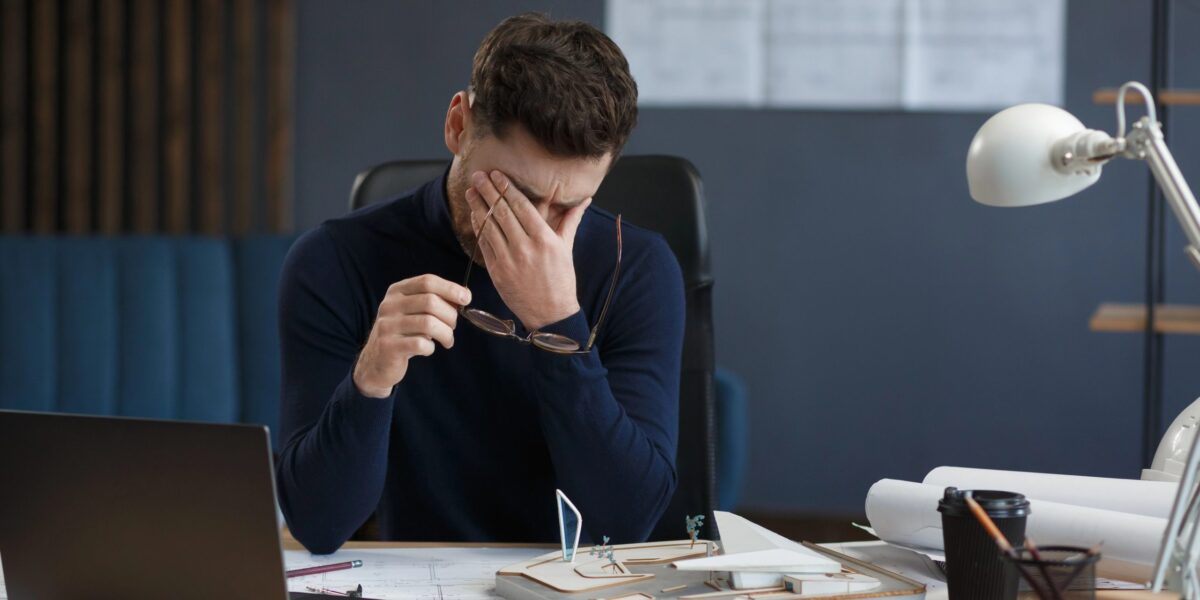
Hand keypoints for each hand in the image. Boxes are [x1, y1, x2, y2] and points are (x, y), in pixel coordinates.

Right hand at [353, 274, 470, 397]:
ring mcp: (387, 325)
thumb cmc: (403, 333)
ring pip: (428, 323)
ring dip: (445, 333)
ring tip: (447, 340)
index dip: (450, 288)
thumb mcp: (414, 312)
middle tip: (453, 327)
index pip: (427, 281)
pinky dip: (431, 347)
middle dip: (450, 315)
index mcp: (397, 291)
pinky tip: (428, 349)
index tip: (466, 298)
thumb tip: (463, 296)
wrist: (376, 361)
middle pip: (430, 301)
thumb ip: (434, 301)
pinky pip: (420, 344)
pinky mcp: (388, 346)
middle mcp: (389, 305)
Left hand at [465, 170, 589, 330]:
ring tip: (471, 190)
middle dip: (488, 191)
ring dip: (478, 206)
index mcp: (544, 239)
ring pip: (489, 226)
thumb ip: (571, 220)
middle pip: (502, 212)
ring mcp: (508, 260)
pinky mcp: (497, 272)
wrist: (550, 314)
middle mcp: (525, 248)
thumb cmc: (561, 280)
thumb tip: (585, 199)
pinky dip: (478, 227)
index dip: (507, 188)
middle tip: (478, 175)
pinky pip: (484, 244)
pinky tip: (475, 214)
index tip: (497, 174)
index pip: (521, 206)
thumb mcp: (567, 248)